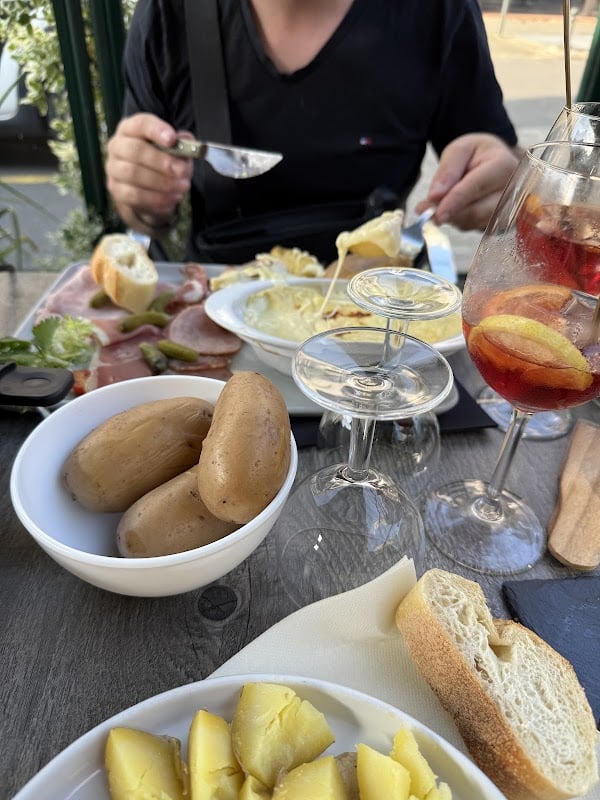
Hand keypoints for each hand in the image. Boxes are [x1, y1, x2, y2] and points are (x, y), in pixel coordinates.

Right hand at [106, 113, 192, 233]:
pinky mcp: (116, 190)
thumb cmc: (163, 162)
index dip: (156, 130)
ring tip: (182, 187)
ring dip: (161, 182)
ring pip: (133, 174)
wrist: (150, 189)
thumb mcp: (175, 152)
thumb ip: (182, 146)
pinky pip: (134, 195)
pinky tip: (172, 198)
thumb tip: (188, 143)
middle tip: (182, 171)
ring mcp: (113, 168)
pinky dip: (156, 198)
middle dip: (161, 161)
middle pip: (135, 150)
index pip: (141, 124)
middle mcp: (117, 145)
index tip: (172, 140)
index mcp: (131, 128)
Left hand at [415, 133, 520, 230]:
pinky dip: (459, 220)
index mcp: (503, 165)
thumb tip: (435, 196)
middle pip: (476, 211)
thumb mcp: (459, 150)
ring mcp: (509, 209)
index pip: (476, 187)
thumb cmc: (477, 154)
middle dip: (449, 213)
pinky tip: (454, 208)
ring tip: (440, 203)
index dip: (454, 202)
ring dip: (452, 216)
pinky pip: (474, 227)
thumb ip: (447, 170)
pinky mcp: (501, 223)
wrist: (495, 162)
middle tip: (425, 211)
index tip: (437, 214)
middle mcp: (512, 190)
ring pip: (473, 222)